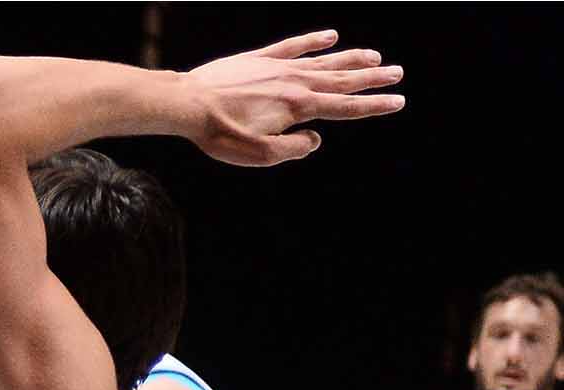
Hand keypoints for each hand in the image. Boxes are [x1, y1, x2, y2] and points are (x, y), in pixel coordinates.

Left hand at [183, 31, 402, 165]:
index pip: (346, 107)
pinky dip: (313, 40)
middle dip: (372, 78)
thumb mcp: (259, 155)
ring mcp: (278, 67)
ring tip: (374, 56)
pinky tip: (330, 36)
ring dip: (352, 58)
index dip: (374, 106)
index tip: (398, 101)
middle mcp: (295, 82)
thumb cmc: (220, 133)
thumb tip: (315, 139)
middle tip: (398, 73)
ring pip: (324, 61)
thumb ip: (293, 149)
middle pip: (343, 80)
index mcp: (299, 107)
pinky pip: (293, 46)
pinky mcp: (258, 58)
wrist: (188, 104)